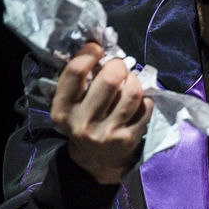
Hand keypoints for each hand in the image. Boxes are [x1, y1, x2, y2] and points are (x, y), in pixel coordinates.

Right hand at [50, 43, 153, 183]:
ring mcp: (107, 133)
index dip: (89, 54)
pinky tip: (139, 99)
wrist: (96, 160)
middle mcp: (83, 123)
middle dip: (117, 65)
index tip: (96, 49)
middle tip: (119, 66)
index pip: (75, 73)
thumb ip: (79, 81)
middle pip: (109, 80)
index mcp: (63, 110)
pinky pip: (145, 107)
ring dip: (134, 80)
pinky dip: (145, 97)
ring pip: (131, 93)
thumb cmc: (83, 122)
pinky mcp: (128, 139)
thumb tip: (98, 48)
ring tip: (130, 80)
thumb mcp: (70, 105)